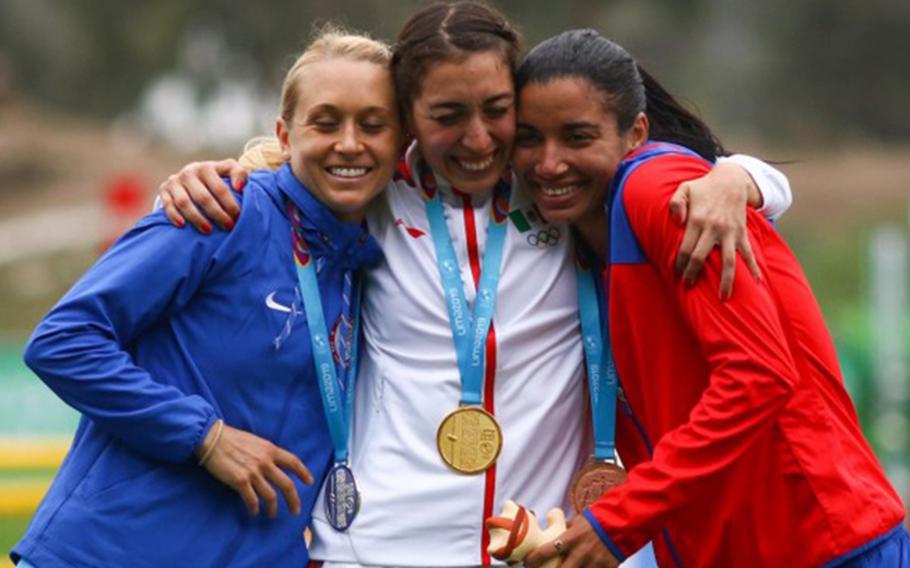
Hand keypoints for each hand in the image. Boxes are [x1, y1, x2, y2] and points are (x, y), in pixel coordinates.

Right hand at [158, 159, 248, 231]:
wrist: (193, 175)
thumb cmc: (217, 176)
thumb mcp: (229, 170)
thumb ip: (240, 173)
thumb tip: (240, 187)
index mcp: (207, 168)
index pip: (220, 188)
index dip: (230, 204)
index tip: (238, 217)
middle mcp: (189, 172)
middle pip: (203, 197)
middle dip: (217, 214)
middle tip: (228, 226)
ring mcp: (175, 181)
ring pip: (184, 202)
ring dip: (196, 218)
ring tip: (208, 230)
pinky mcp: (164, 189)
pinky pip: (167, 205)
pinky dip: (174, 215)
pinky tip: (183, 225)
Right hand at [199, 423, 313, 517]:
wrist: (213, 439)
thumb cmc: (233, 439)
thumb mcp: (257, 441)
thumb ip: (267, 453)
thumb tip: (275, 465)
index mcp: (271, 450)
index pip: (294, 462)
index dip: (304, 473)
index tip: (309, 482)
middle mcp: (265, 462)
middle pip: (287, 485)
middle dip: (294, 500)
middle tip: (295, 510)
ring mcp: (253, 472)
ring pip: (271, 496)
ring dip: (273, 508)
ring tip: (272, 514)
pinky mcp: (240, 481)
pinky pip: (252, 500)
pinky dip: (255, 509)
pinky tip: (254, 512)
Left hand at [524, 515, 619, 567]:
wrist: (623, 523)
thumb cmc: (599, 520)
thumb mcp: (580, 521)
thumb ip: (567, 527)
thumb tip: (554, 527)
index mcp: (572, 538)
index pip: (547, 550)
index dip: (534, 559)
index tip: (527, 563)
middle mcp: (581, 552)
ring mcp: (594, 563)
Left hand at [669, 162, 761, 299]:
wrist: (731, 180)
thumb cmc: (703, 187)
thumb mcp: (684, 188)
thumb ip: (676, 203)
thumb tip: (677, 221)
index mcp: (697, 220)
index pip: (686, 248)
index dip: (680, 264)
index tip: (677, 273)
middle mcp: (713, 228)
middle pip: (702, 257)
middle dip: (693, 274)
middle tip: (688, 287)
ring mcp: (730, 232)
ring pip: (728, 261)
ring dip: (726, 280)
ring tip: (724, 298)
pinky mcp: (741, 233)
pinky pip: (748, 254)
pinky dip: (754, 268)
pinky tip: (757, 283)